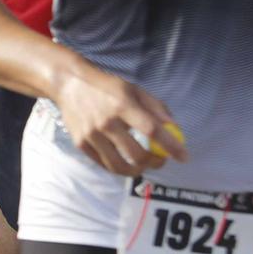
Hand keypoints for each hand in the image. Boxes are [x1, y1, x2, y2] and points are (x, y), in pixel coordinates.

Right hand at [52, 63, 186, 176]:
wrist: (68, 83)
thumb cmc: (106, 86)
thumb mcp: (133, 89)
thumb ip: (156, 108)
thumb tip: (174, 128)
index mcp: (122, 104)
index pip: (151, 130)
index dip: (171, 146)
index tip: (184, 157)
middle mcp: (106, 122)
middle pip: (136, 154)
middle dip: (154, 162)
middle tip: (160, 160)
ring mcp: (91, 134)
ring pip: (119, 166)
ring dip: (137, 170)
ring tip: (143, 165)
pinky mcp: (80, 143)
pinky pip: (104, 164)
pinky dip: (118, 166)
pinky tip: (124, 160)